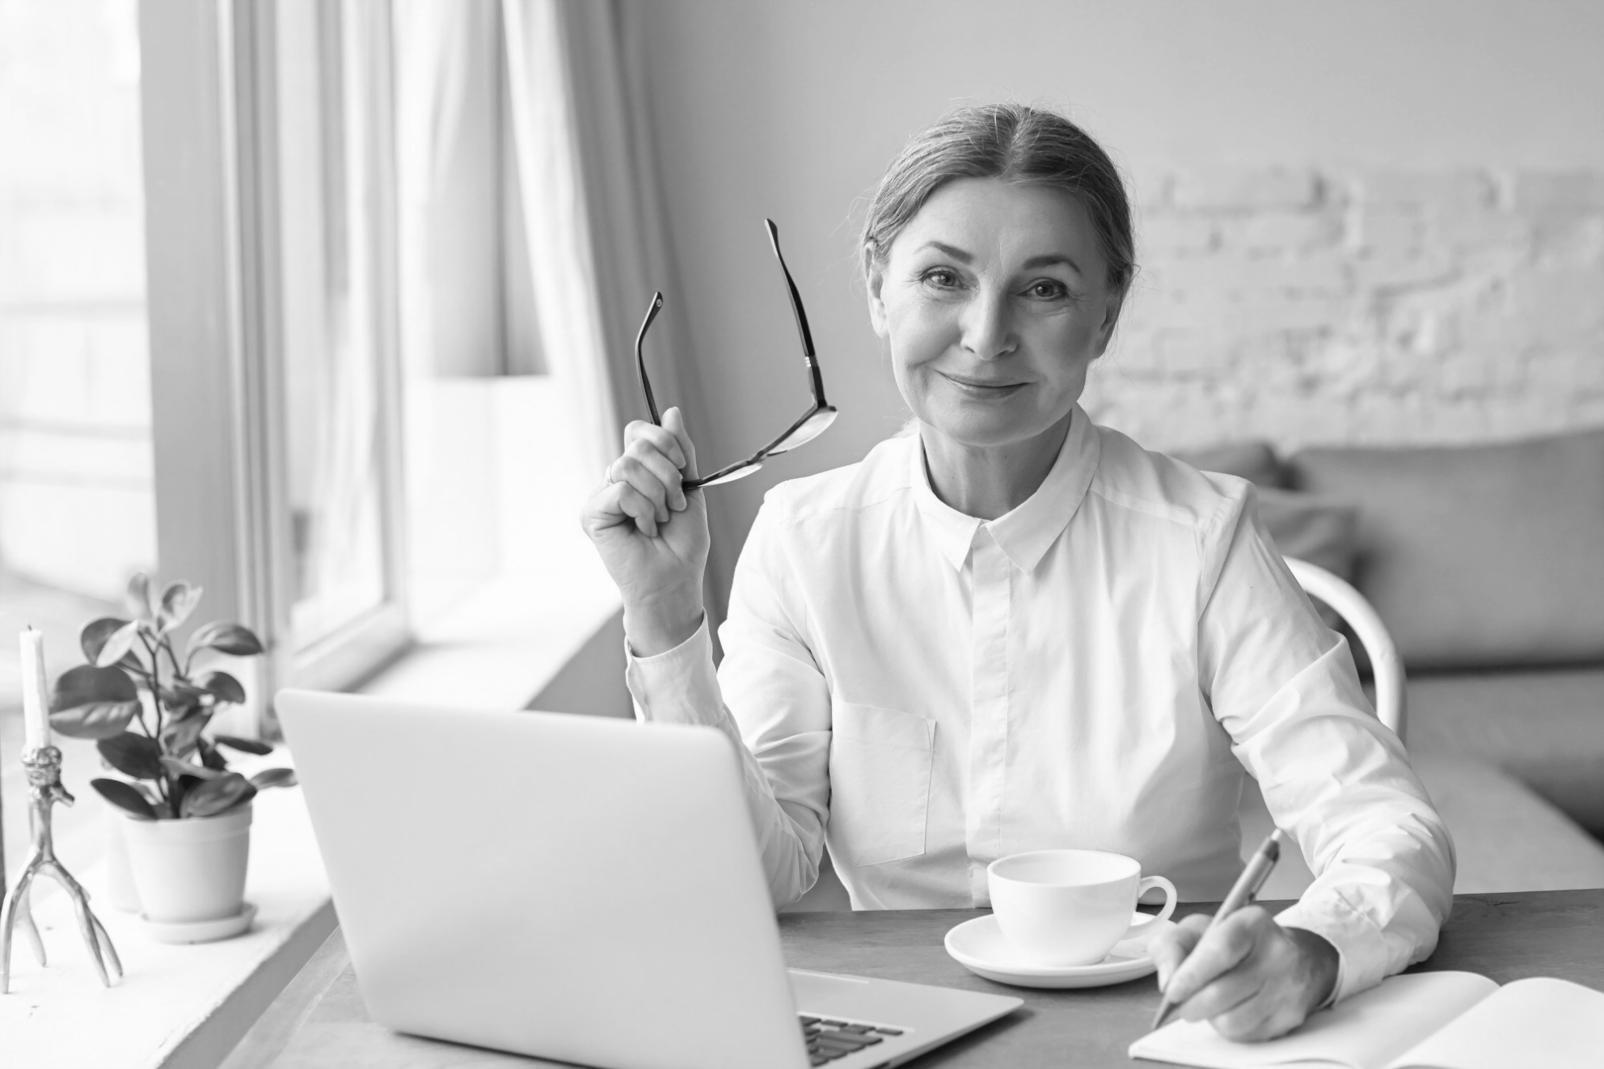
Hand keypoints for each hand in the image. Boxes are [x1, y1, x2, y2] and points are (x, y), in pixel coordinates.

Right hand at [580, 407, 710, 655]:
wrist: (674, 581)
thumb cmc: (682, 543)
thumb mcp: (691, 488)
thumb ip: (681, 451)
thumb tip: (671, 411)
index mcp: (638, 472)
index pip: (639, 431)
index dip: (665, 441)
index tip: (683, 468)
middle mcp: (616, 480)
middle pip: (637, 443)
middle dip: (668, 474)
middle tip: (674, 504)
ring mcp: (602, 496)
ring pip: (628, 465)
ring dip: (657, 495)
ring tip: (659, 520)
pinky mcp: (592, 513)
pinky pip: (621, 490)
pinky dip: (643, 511)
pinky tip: (644, 530)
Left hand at [1149, 907, 1338, 1040]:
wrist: (1295, 956)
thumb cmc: (1235, 942)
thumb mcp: (1198, 928)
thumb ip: (1172, 946)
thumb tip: (1168, 982)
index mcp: (1252, 923)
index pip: (1220, 951)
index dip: (1192, 975)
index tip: (1172, 992)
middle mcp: (1277, 954)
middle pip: (1222, 993)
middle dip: (1191, 1004)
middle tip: (1180, 1004)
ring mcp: (1288, 988)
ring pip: (1232, 1021)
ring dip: (1210, 1018)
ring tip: (1209, 1003)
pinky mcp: (1292, 1016)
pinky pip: (1246, 1035)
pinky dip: (1229, 1027)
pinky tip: (1231, 1009)